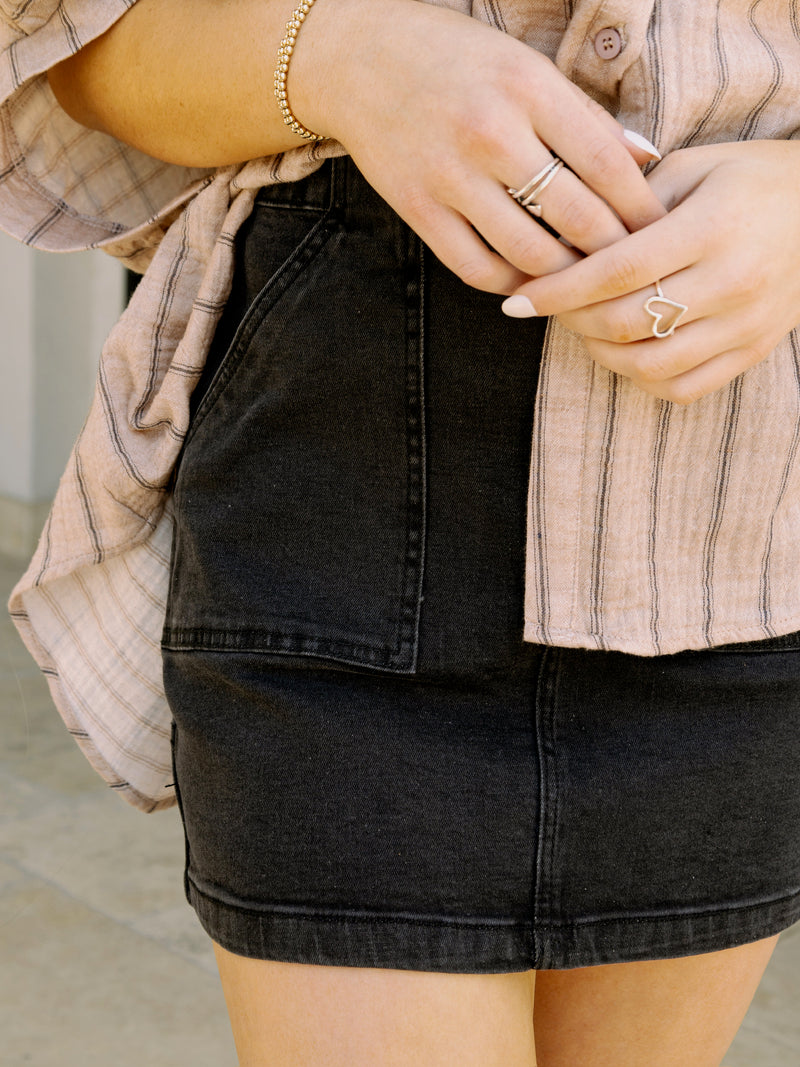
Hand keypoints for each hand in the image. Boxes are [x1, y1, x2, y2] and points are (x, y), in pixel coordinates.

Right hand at [293, 0, 664, 293]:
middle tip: (634, 273)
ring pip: (529, 253)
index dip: (642, 209)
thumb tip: (647, 160)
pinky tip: (529, 282)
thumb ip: (583, 115)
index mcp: (528, 88)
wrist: (357, 60)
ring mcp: (449, 175)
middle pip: (576, 217)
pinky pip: (475, 268)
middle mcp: (491, 133)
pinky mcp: (417, 208)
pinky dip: (510, 283)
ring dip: (565, 278)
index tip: (662, 234)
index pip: (607, 164)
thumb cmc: (455, 60)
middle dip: (614, 253)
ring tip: (585, 284)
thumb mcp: (524, 67)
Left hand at [502, 140, 799, 403]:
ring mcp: (746, 323)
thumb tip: (563, 237)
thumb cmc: (750, 178)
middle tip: (546, 307)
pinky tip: (624, 351)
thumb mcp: (695, 167)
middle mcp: (733, 280)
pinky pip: (683, 386)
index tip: (515, 299)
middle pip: (626, 321)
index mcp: (713, 227)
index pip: (617, 271)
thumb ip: (632, 201)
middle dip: (570, 320)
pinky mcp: (752, 350)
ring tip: (582, 326)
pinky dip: (641, 376)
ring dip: (600, 351)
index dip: (557, 290)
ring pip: (649, 363)